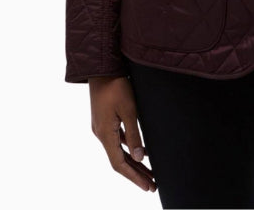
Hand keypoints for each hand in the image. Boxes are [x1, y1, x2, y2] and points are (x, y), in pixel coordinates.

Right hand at [88, 75, 156, 192]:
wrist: (102, 67)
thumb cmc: (116, 85)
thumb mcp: (129, 109)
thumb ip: (134, 135)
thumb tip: (139, 158)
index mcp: (105, 134)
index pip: (120, 164)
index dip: (134, 177)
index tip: (148, 186)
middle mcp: (101, 134)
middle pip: (119, 161)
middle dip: (136, 174)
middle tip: (152, 185)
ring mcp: (101, 127)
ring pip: (118, 151)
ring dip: (133, 162)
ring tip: (150, 172)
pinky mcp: (104, 119)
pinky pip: (117, 140)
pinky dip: (128, 148)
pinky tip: (140, 150)